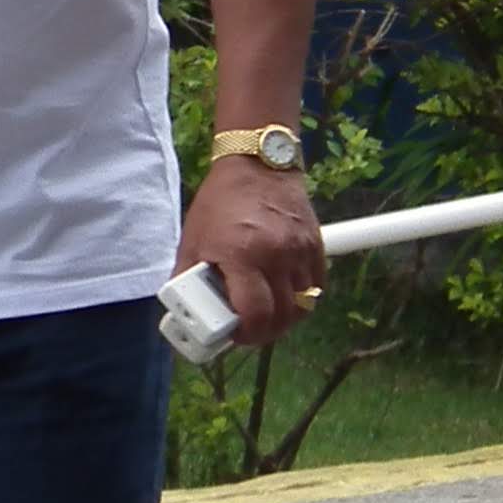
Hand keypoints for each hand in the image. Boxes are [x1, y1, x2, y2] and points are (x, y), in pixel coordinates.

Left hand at [178, 155, 327, 349]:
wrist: (258, 166)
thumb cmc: (218, 204)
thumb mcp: (192, 240)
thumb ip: (188, 277)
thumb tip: (186, 312)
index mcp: (241, 254)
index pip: (255, 313)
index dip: (246, 334)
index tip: (234, 335)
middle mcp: (277, 255)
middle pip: (282, 316)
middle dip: (264, 332)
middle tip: (248, 330)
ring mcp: (301, 251)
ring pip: (303, 306)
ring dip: (284, 318)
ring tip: (264, 315)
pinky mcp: (316, 247)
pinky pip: (316, 288)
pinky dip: (301, 300)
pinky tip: (282, 297)